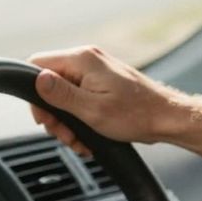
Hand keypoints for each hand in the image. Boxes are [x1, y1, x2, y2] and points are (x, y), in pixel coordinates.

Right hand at [27, 45, 190, 154]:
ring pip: (64, 96)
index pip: (37, 64)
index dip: (35, 94)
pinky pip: (79, 99)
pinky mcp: (103, 84)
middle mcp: (87, 60)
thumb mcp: (92, 109)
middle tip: (65, 135)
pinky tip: (88, 137)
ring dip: (67, 122)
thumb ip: (61, 94)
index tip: (45, 118)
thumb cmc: (136, 114)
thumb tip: (36, 79)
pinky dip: (80, 120)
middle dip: (54, 115)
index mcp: (82, 60)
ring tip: (79, 141)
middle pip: (50, 84)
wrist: (166, 118)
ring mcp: (96, 72)